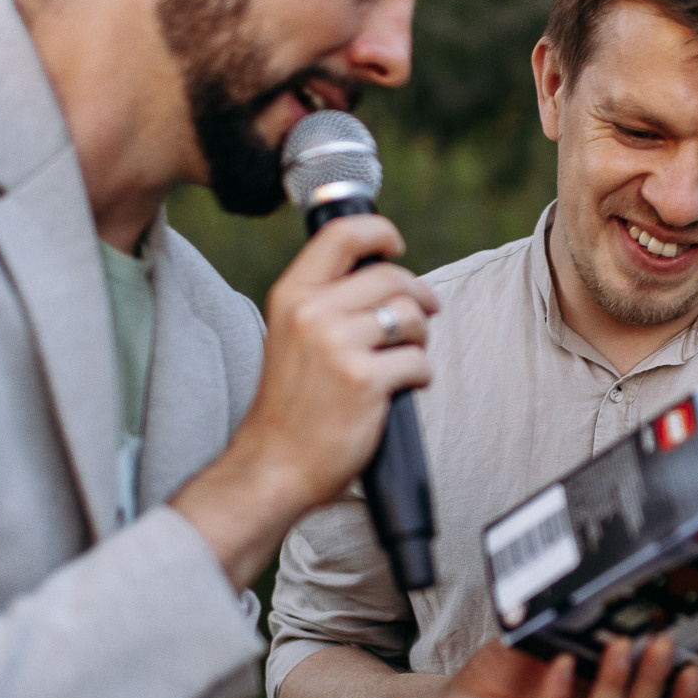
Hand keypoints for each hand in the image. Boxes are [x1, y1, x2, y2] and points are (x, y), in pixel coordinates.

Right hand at [173, 214, 437, 585]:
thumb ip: (323, 301)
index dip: (380, 232)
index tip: (396, 246)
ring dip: (420, 337)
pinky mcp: (366, 381)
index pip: (342, 234)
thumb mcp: (290, 336)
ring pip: (411, 316)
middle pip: (391, 277)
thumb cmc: (290, 406)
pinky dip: (420, 376)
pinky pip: (418, 362)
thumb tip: (380, 272)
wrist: (273, 465)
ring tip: (407, 356)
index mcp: (291, 295)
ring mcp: (338, 346)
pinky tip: (403, 389)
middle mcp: (312, 313)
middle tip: (423, 316)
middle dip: (418, 296)